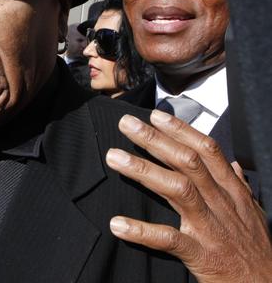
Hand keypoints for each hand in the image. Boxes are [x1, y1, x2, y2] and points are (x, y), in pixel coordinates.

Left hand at [106, 110, 271, 282]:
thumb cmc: (258, 251)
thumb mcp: (254, 214)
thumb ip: (240, 186)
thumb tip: (234, 164)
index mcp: (232, 192)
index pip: (207, 151)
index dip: (181, 131)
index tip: (156, 116)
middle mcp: (222, 204)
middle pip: (187, 162)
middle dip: (155, 140)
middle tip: (126, 124)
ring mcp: (211, 228)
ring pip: (178, 190)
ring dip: (144, 171)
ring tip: (115, 157)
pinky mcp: (202, 255)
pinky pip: (170, 240)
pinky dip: (143, 231)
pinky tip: (118, 224)